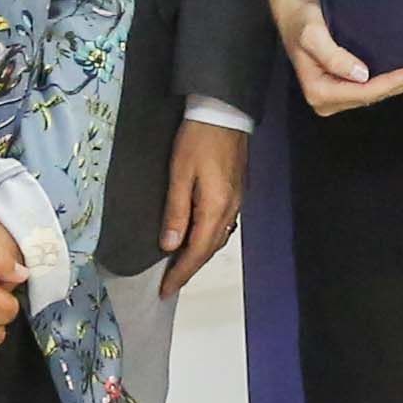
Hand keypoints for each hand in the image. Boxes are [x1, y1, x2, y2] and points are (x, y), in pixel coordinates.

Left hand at [158, 120, 249, 292]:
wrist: (224, 112)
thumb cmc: (198, 139)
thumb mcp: (179, 174)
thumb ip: (176, 211)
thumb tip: (170, 246)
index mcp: (215, 208)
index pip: (196, 252)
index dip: (180, 273)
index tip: (165, 290)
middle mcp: (231, 210)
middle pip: (210, 249)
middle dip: (189, 269)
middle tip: (170, 284)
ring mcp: (237, 201)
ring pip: (218, 239)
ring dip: (200, 255)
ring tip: (181, 266)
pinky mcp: (237, 192)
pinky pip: (223, 226)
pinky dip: (208, 239)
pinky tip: (198, 239)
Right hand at [270, 0, 402, 115]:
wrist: (296, 7)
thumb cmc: (301, 19)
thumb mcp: (312, 34)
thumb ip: (333, 56)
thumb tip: (361, 75)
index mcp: (318, 91)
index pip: (361, 93)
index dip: (388, 84)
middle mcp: (328, 97)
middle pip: (371, 96)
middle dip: (399, 86)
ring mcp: (338, 91)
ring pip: (375, 92)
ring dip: (399, 84)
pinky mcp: (346, 81)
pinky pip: (372, 84)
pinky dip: (392, 79)